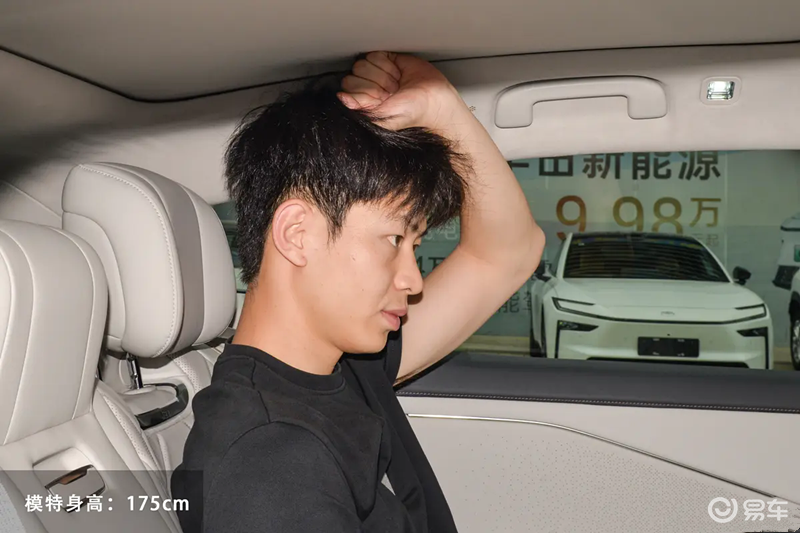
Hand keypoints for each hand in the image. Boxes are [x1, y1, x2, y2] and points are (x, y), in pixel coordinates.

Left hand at [338, 52, 465, 131]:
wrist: (434, 99)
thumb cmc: (412, 112)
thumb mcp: (382, 117)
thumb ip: (360, 109)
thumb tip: (340, 98)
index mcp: (364, 103)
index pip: (348, 88)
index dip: (364, 92)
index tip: (380, 99)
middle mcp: (368, 87)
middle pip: (355, 74)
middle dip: (375, 83)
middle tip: (391, 92)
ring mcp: (376, 72)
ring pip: (363, 63)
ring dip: (383, 74)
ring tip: (396, 84)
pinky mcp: (386, 59)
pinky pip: (375, 54)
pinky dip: (387, 63)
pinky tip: (397, 73)